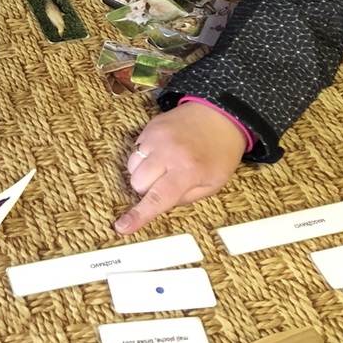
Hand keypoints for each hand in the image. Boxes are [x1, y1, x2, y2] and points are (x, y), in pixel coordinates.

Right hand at [114, 102, 247, 235]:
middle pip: (137, 182)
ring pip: (132, 166)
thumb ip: (185, 198)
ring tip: (164, 166)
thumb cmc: (220, 153)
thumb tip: (159, 204)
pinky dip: (144, 157)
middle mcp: (168, 152)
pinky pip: (135, 150)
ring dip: (143, 173)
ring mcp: (156, 137)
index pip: (158, 198)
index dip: (139, 215)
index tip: (122, 227)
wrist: (219, 115)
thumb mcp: (213, 184)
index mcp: (188, 170)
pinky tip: (162, 152)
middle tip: (165, 183)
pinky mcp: (150, 127)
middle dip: (146, 189)